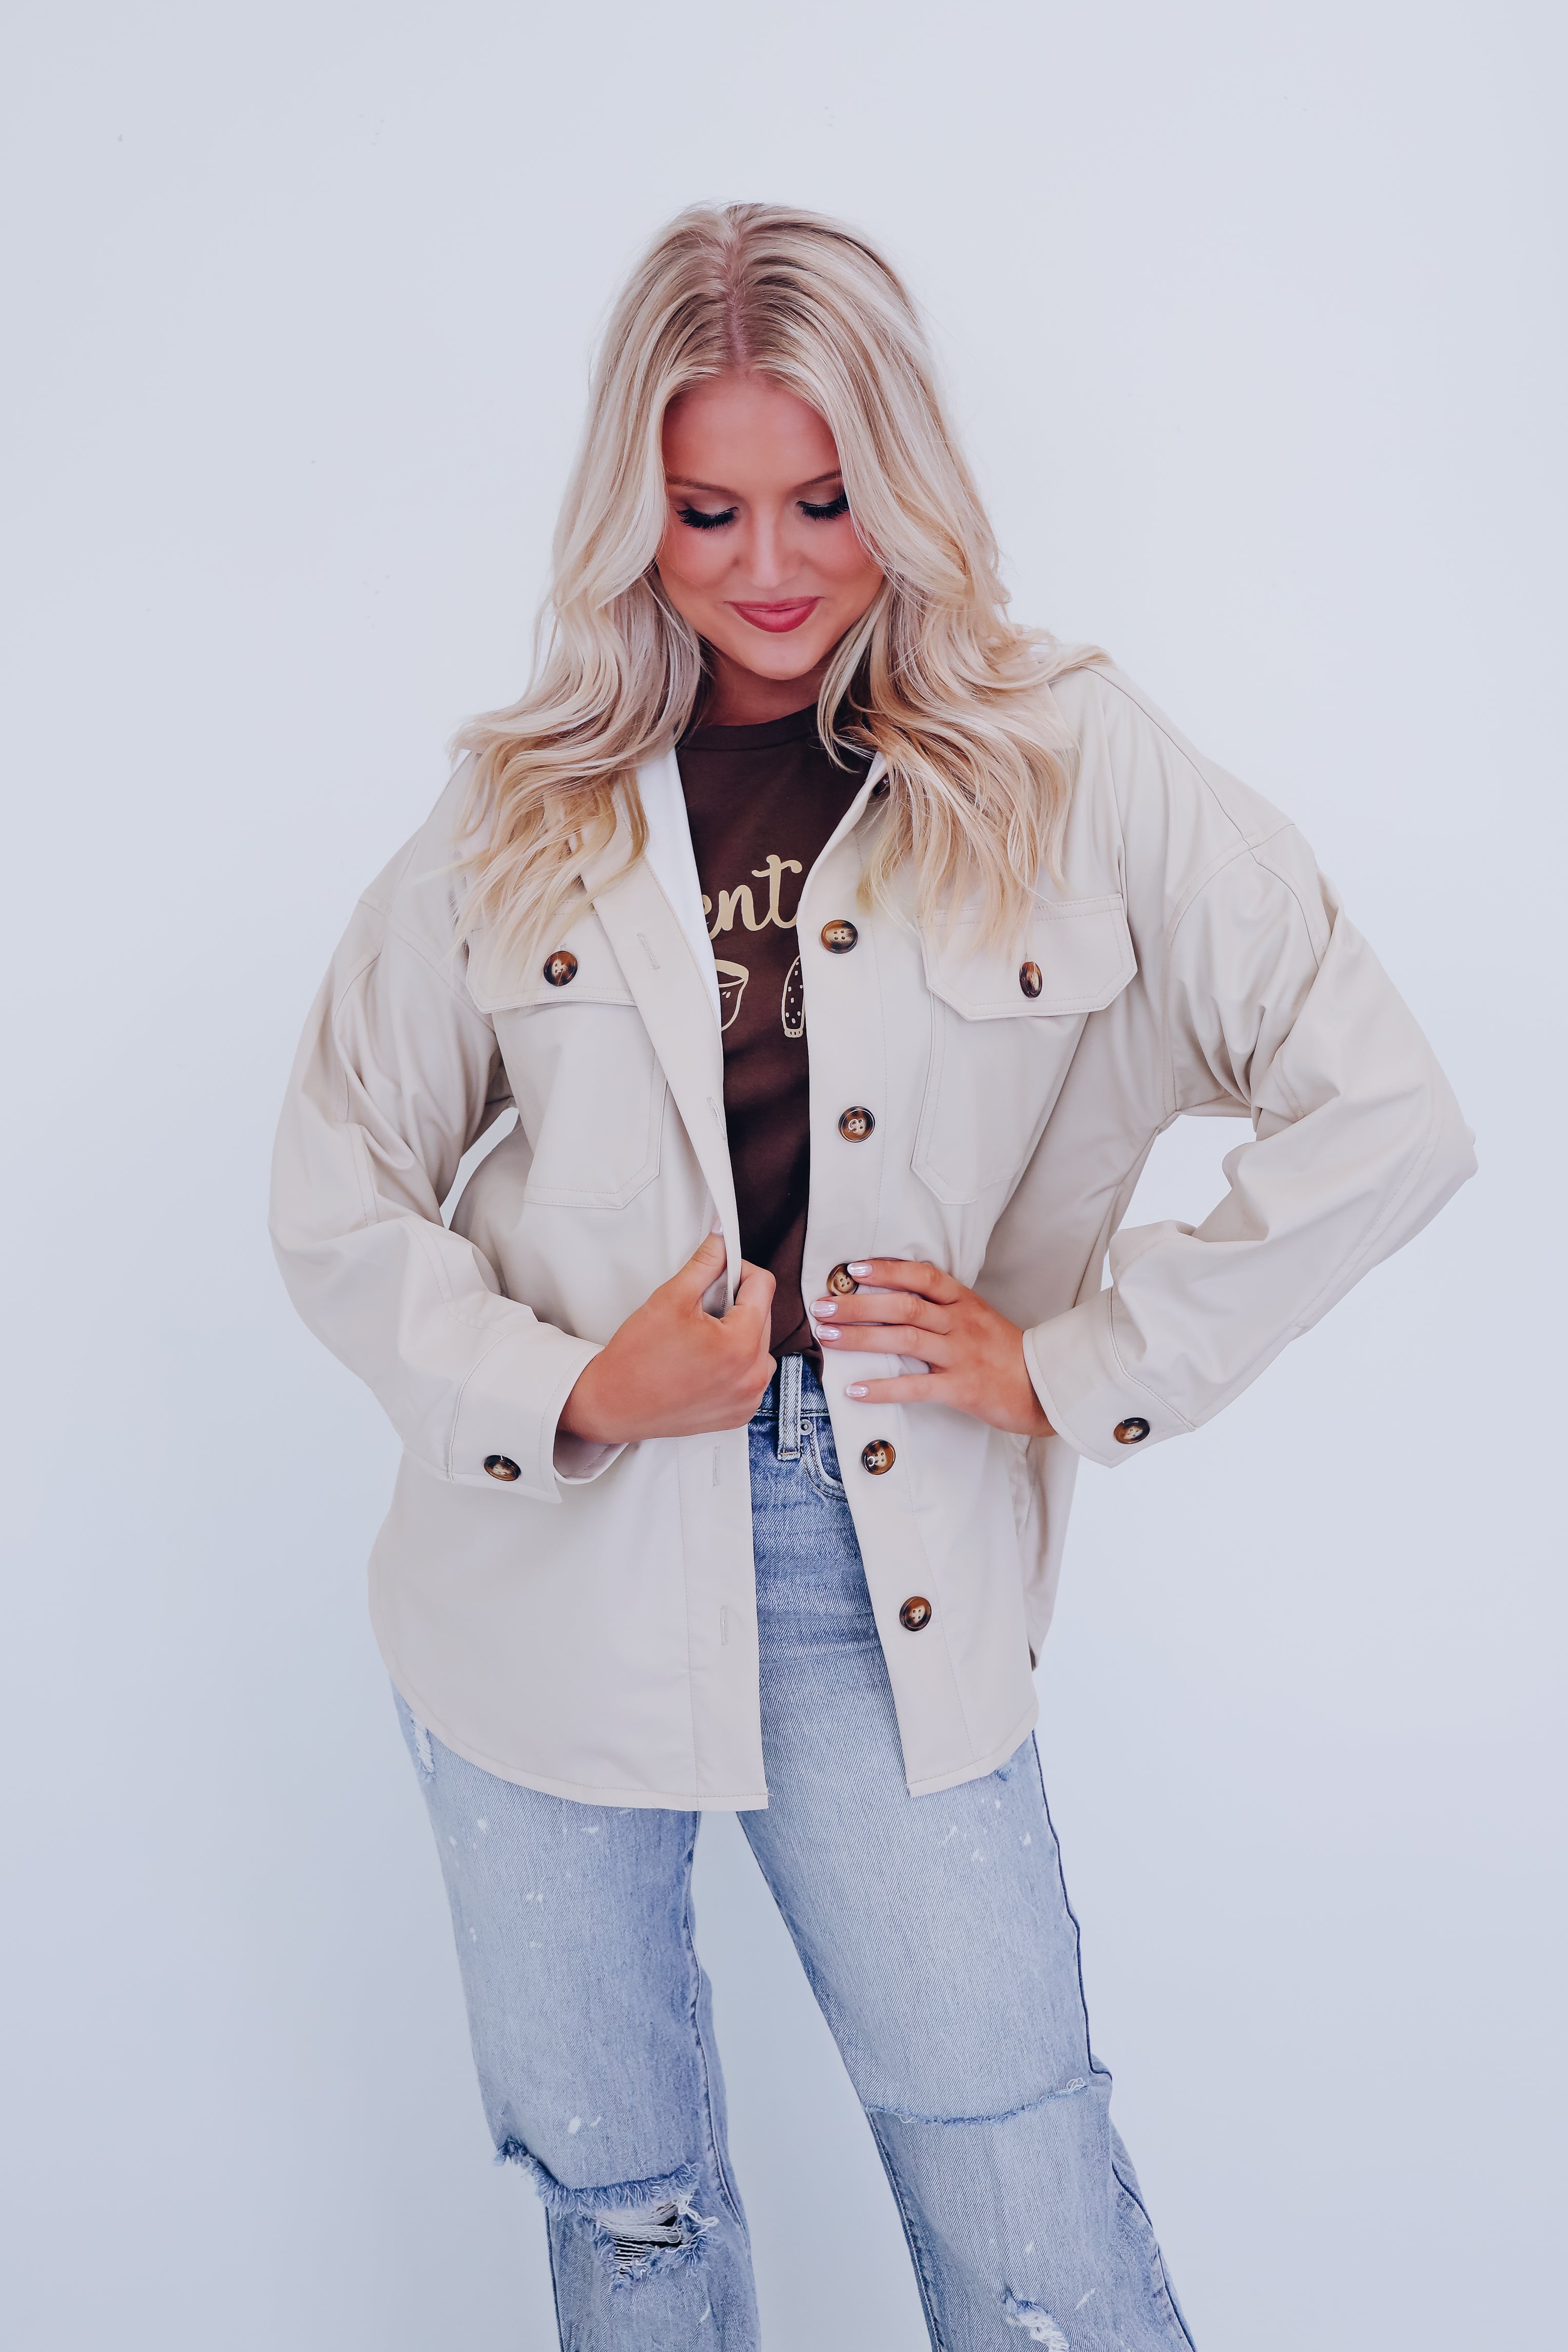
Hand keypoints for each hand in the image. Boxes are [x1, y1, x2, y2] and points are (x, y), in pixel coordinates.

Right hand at [560, 1230, 775, 1443]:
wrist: (613, 1404)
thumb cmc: (636, 1359)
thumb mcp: (671, 1298)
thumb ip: (705, 1263)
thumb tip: (722, 1239)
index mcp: (741, 1345)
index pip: (763, 1286)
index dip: (739, 1270)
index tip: (720, 1274)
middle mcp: (752, 1376)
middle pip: (763, 1316)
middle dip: (737, 1304)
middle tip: (700, 1310)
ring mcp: (748, 1399)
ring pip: (760, 1347)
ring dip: (740, 1335)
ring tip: (702, 1339)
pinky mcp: (739, 1414)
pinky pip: (752, 1376)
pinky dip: (737, 1365)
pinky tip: (706, 1363)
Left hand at [809, 1259, 1052, 1438]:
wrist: (1045, 1387)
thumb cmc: (1004, 1352)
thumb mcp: (977, 1316)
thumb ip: (942, 1305)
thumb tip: (895, 1293)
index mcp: (963, 1302)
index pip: (921, 1276)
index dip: (886, 1270)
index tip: (852, 1269)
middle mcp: (960, 1323)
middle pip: (904, 1306)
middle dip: (858, 1305)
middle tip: (822, 1306)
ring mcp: (961, 1355)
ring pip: (905, 1338)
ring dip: (862, 1338)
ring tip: (828, 1338)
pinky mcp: (962, 1388)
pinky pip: (916, 1386)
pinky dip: (883, 1388)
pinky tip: (855, 1389)